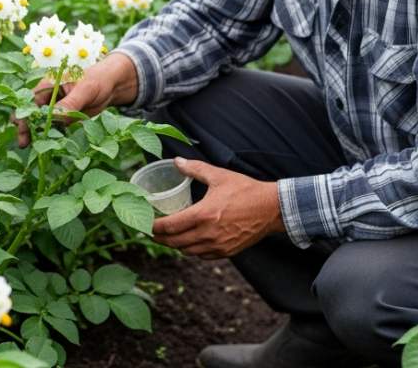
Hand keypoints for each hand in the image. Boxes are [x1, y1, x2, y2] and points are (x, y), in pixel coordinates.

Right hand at [14, 53, 138, 147]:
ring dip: (37, 134)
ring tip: (30, 147)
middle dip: (26, 127)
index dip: (26, 114)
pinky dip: (51, 136)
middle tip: (23, 143)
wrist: (112, 85)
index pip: (32, 101)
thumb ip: (70, 104)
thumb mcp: (84, 91)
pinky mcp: (65, 118)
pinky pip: (55, 128)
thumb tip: (55, 119)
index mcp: (49, 85)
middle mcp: (50, 97)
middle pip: (33, 113)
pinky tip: (48, 145)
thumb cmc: (97, 80)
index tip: (22, 128)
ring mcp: (57, 109)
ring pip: (42, 122)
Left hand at [151, 157, 284, 259]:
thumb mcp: (219, 176)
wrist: (272, 209)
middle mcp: (208, 234)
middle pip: (174, 242)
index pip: (169, 226)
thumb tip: (176, 161)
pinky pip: (202, 255)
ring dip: (175, 245)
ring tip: (169, 236)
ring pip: (187, 251)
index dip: (153, 227)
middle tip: (150, 233)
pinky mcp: (227, 252)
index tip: (145, 224)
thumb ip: (194, 169)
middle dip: (159, 239)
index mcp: (204, 215)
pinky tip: (190, 241)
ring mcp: (218, 246)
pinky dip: (192, 250)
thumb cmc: (246, 190)